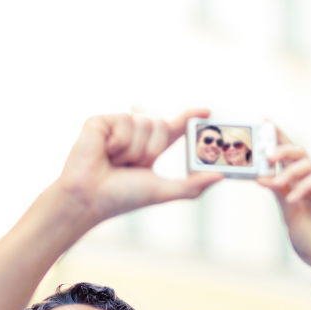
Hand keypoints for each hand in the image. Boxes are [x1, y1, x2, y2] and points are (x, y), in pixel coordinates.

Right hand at [57, 109, 221, 225]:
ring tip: (115, 162)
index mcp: (149, 150)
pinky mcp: (101, 121)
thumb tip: (220, 176)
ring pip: (143, 122)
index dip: (189, 119)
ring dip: (133, 149)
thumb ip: (192, 186)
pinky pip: (124, 121)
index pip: (173, 129)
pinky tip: (104, 152)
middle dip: (151, 148)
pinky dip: (118, 142)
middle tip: (133, 166)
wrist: (90, 198)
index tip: (207, 110)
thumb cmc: (121, 198)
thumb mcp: (162, 191)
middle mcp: (135, 136)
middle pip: (160, 124)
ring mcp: (117, 126)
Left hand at [258, 129, 310, 273]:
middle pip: (299, 153)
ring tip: (277, 185)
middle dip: (281, 148)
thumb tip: (261, 176)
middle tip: (266, 153)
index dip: (277, 137)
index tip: (263, 122)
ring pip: (308, 164)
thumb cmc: (307, 238)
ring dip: (289, 171)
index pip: (287, 156)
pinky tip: (293, 199)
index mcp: (298, 182)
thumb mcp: (287, 213)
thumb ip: (278, 193)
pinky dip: (303, 187)